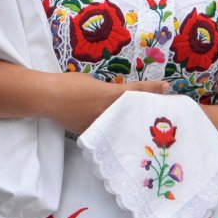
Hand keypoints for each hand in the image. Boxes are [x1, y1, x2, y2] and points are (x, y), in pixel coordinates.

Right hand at [51, 72, 168, 134]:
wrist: (49, 97)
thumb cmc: (71, 84)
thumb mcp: (95, 83)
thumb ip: (110, 90)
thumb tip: (120, 96)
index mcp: (112, 96)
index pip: (137, 92)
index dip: (153, 89)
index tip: (168, 87)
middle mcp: (110, 112)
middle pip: (135, 113)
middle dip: (149, 112)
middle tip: (165, 112)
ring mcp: (101, 125)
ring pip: (124, 126)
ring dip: (135, 125)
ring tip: (149, 126)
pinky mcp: (92, 134)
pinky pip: (110, 133)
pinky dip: (118, 132)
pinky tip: (125, 134)